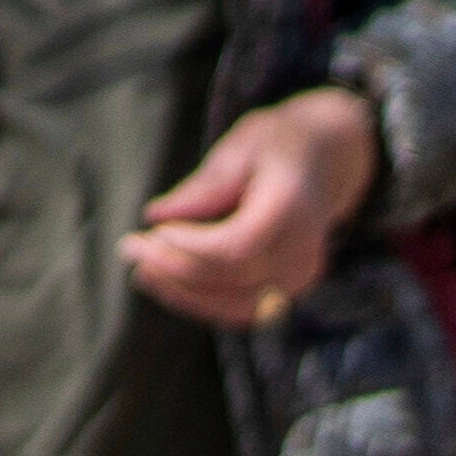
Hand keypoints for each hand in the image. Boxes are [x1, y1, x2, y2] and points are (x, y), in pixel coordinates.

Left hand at [124, 86, 382, 329]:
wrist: (326, 159)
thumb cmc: (276, 146)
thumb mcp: (241, 147)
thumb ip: (205, 186)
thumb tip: (156, 216)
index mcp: (294, 207)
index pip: (239, 245)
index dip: (191, 247)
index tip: (154, 232)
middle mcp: (304, 249)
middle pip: (231, 277)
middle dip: (173, 266)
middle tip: (130, 246)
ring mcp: (300, 275)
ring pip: (233, 304)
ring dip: (181, 291)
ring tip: (140, 267)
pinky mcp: (288, 289)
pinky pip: (239, 309)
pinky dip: (198, 300)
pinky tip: (163, 279)